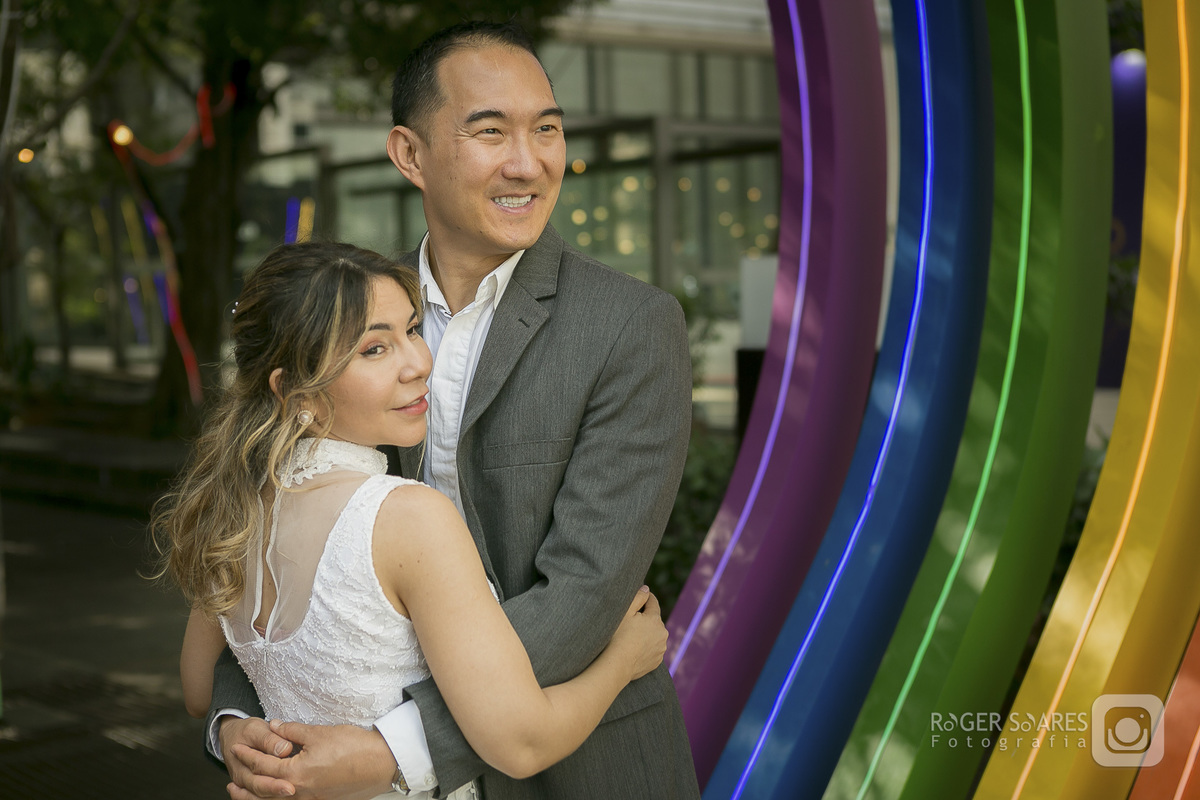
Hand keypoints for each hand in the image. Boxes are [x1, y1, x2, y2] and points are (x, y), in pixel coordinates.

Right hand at [219, 716, 295, 797]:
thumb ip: (269, 739)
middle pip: (258, 787)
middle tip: (291, 789)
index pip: (258, 768)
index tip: (289, 781)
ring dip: (273, 795)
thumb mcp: (255, 729)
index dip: (272, 773)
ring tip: (289, 793)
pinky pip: (260, 797)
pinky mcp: (252, 787)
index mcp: (240, 759)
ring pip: (258, 795)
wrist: (233, 738)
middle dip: (275, 789)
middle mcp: (241, 776)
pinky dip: (271, 797)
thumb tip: (284, 748)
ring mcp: (245, 784)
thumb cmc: (245, 733)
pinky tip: (284, 796)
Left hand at [226, 720, 395, 799]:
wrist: (382, 764)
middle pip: (264, 791)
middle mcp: (300, 792)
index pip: (264, 766)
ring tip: (243, 795)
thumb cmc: (354, 747)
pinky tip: (277, 795)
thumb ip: (292, 731)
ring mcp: (312, 799)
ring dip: (257, 798)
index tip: (236, 749)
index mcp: (297, 774)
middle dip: (246, 786)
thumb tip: (274, 727)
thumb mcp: (319, 733)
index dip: (249, 755)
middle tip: (230, 782)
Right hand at [609, 586, 667, 680]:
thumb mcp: (625, 612)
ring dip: (646, 634)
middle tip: (630, 622)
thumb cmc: (617, 637)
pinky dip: (646, 648)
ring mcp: (660, 649)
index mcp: (655, 620)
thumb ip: (638, 597)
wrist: (616, 666)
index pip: (653, 603)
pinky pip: (652, 649)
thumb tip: (646, 589)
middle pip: (654, 621)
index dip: (646, 598)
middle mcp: (662, 634)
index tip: (642, 596)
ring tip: (631, 637)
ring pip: (654, 636)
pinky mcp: (656, 662)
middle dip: (645, 619)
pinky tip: (634, 649)